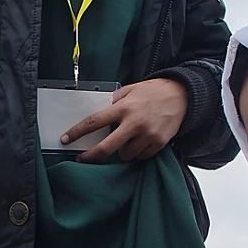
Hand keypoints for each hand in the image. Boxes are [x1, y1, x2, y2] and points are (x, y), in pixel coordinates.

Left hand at [65, 77, 188, 162]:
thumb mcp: (131, 90)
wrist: (182, 96)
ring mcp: (147, 135)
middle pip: (106, 148)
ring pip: (124, 155)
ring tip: (127, 140)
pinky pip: (141, 157)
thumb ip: (114, 100)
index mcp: (124, 108)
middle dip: (91, 156)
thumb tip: (97, 110)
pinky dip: (138, 152)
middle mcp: (134, 123)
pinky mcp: (158, 143)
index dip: (77, 132)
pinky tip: (140, 142)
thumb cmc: (154, 92)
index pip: (94, 122)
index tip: (65, 139)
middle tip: (83, 158)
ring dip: (121, 151)